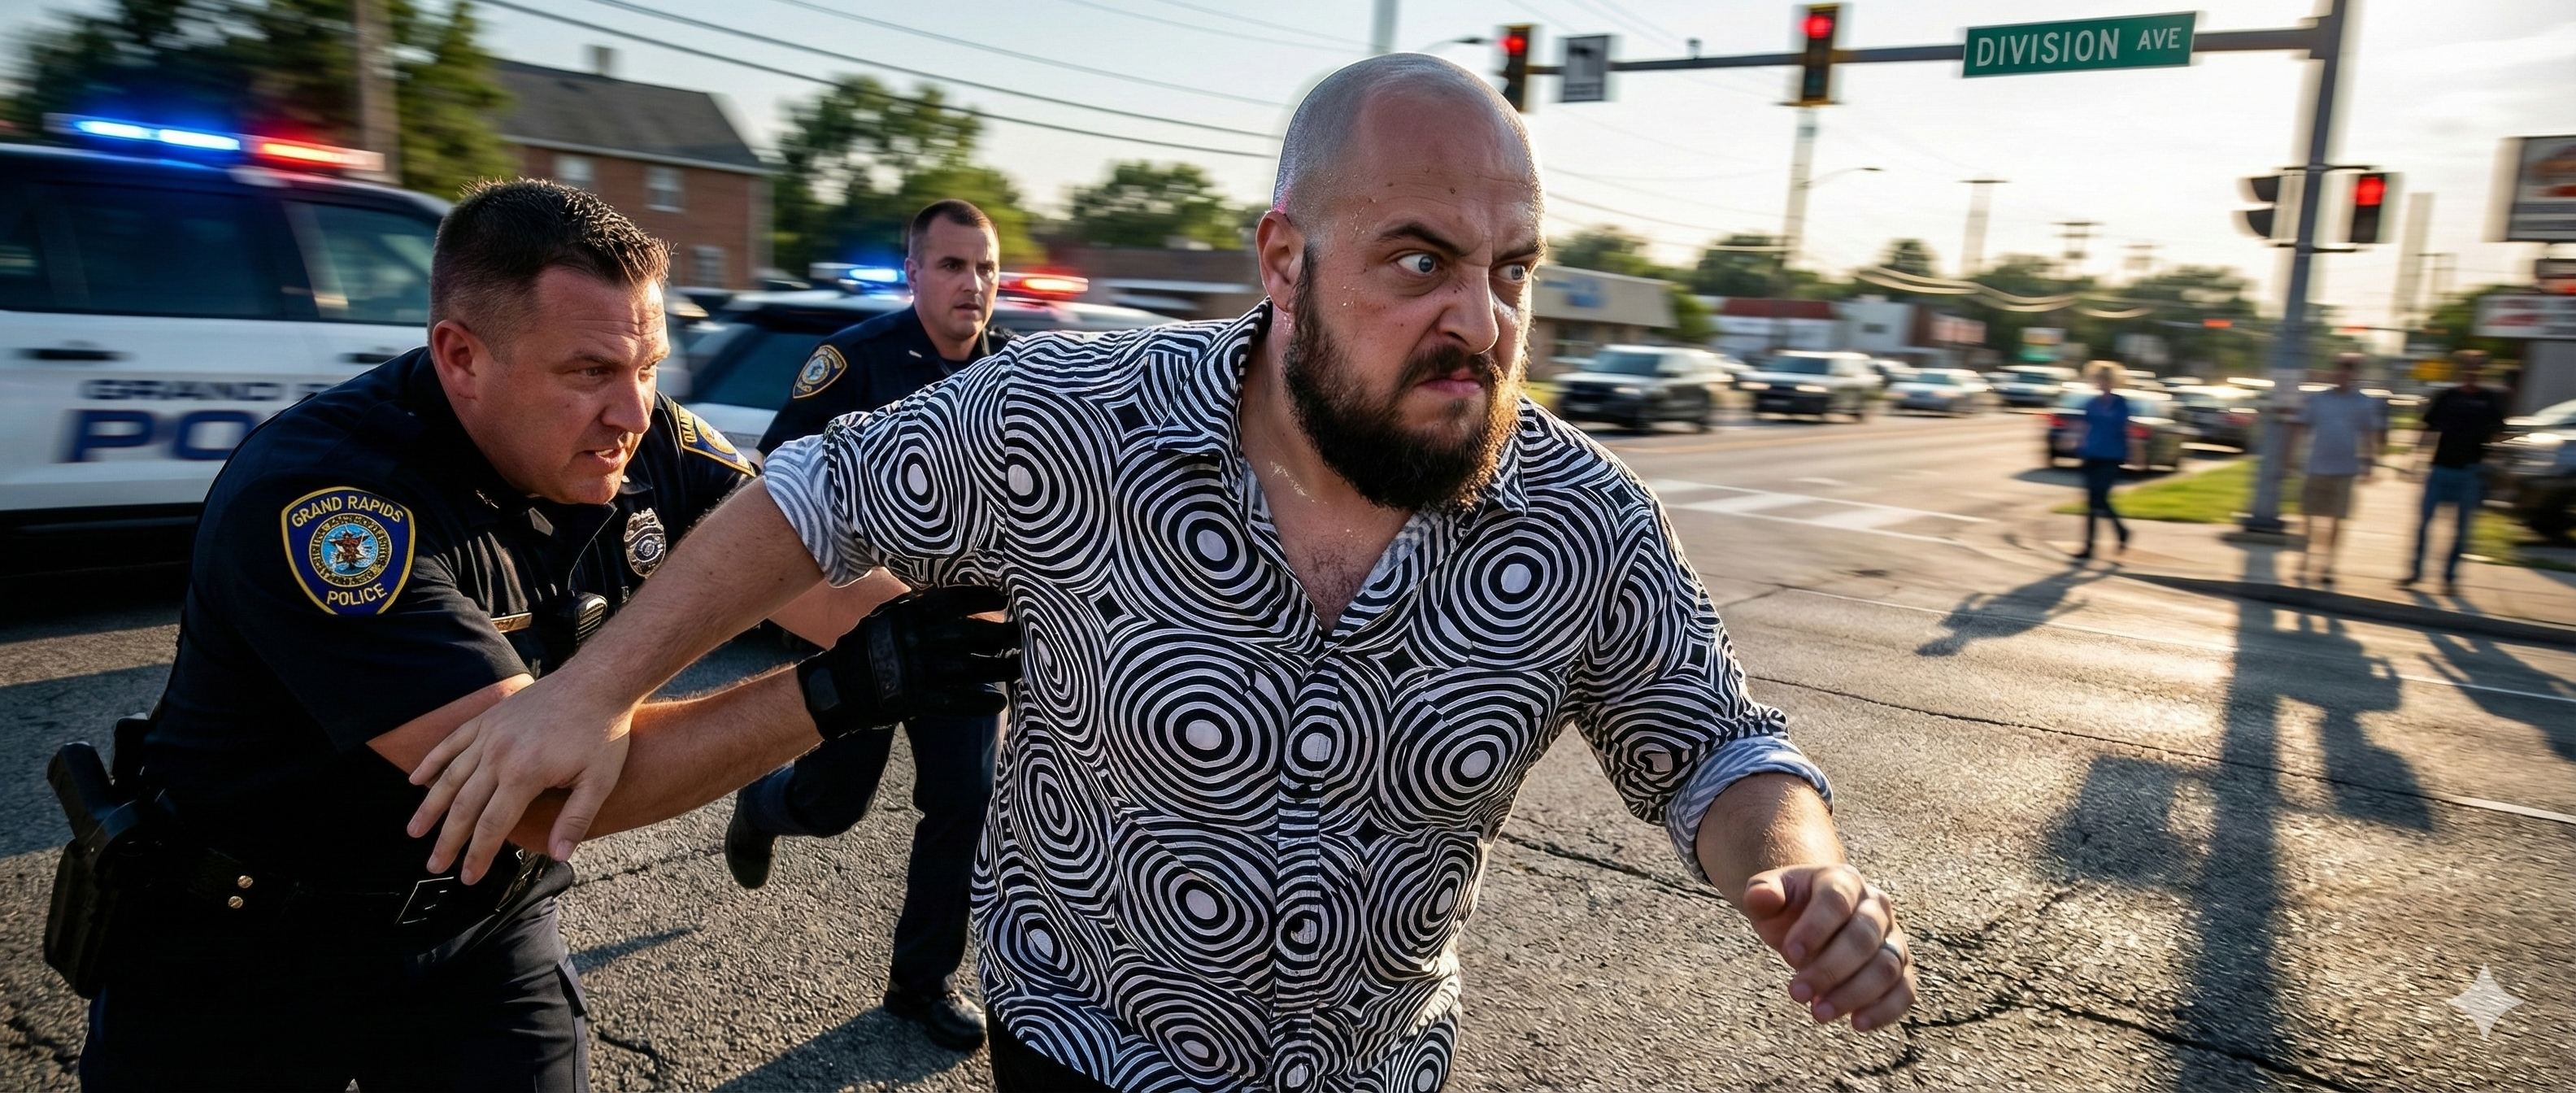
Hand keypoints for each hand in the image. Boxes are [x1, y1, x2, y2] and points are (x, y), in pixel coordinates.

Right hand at [406, 674, 634, 882]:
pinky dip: (432, 762)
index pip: (491, 826)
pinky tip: (415, 780)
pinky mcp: (489, 718)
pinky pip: (452, 742)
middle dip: (447, 841)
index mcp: (524, 774)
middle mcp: (498, 754)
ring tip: (414, 831)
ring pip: (450, 776)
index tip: (468, 877)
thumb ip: (575, 819)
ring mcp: (490, 734)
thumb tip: (559, 856)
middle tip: (435, 865)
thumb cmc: (602, 732)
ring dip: (430, 807)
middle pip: (463, 807)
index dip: (477, 854)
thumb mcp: (599, 781)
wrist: (597, 682)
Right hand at [800, 586, 1021, 736]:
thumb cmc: (870, 646)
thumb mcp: (890, 615)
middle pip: (972, 634)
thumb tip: (953, 588)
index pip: (956, 600)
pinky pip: (955, 701)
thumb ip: (920, 604)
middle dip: (1003, 635)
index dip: (985, 599)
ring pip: (971, 668)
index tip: (1009, 598)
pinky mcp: (916, 699)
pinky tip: (1000, 702)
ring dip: (1001, 668)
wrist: (839, 687)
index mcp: (911, 613)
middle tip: (1028, 634)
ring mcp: (917, 670)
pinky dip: (979, 702)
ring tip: (1024, 666)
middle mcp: (917, 639)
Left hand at [1740, 863, 1916, 1031]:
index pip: (1836, 902)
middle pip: (1863, 938)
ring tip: (1818, 1013)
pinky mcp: (1901, 968)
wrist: (1810, 919)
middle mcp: (1877, 906)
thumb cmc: (1789, 908)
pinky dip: (1885, 1010)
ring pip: (1886, 967)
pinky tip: (1857, 1023)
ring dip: (1853, 994)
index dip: (1815, 930)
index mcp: (1844, 880)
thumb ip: (1762, 893)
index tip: (1789, 957)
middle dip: (1829, 970)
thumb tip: (1762, 897)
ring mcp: (1893, 937)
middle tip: (1796, 994)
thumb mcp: (1768, 894)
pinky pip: (1904, 990)